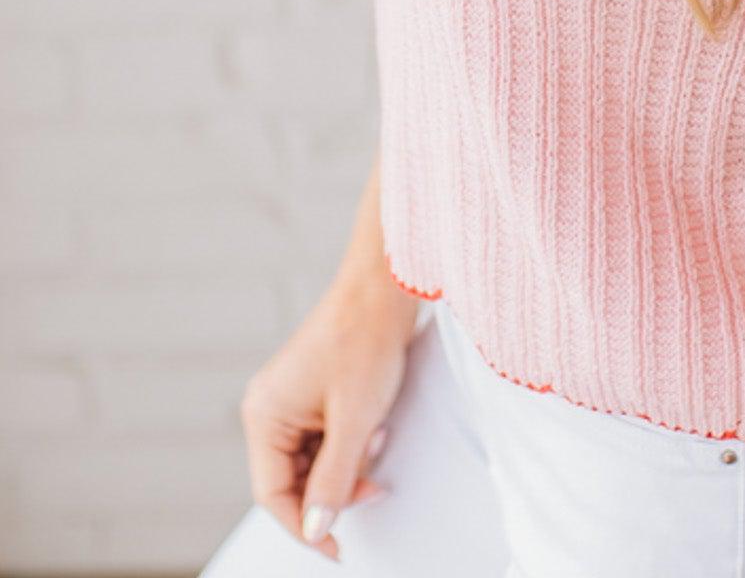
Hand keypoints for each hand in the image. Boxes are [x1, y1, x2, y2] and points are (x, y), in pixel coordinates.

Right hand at [238, 279, 419, 559]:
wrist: (386, 288)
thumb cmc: (366, 343)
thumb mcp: (354, 421)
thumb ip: (333, 481)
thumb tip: (315, 531)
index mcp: (264, 415)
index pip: (272, 495)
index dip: (303, 527)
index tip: (337, 550)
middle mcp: (269, 408)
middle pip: (292, 479)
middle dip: (334, 490)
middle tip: (372, 488)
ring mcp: (290, 399)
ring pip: (313, 461)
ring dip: (346, 465)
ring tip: (375, 440)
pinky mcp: (314, 392)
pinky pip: (325, 438)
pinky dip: (350, 444)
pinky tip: (373, 427)